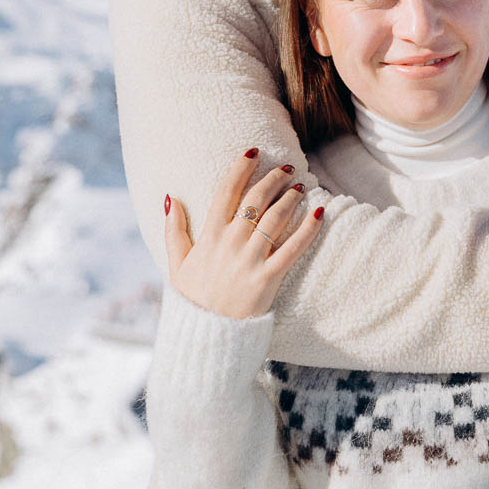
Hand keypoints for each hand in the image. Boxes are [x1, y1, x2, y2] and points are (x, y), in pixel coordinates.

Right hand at [164, 152, 323, 318]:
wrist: (206, 337)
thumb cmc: (193, 301)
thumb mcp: (176, 265)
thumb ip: (173, 231)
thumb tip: (170, 199)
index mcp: (209, 237)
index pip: (226, 192)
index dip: (240, 168)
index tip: (253, 151)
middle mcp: (230, 244)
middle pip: (255, 200)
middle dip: (272, 179)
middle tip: (287, 168)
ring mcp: (249, 260)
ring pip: (274, 219)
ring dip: (290, 198)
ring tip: (301, 186)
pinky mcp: (268, 278)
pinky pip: (292, 249)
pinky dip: (307, 230)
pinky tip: (319, 214)